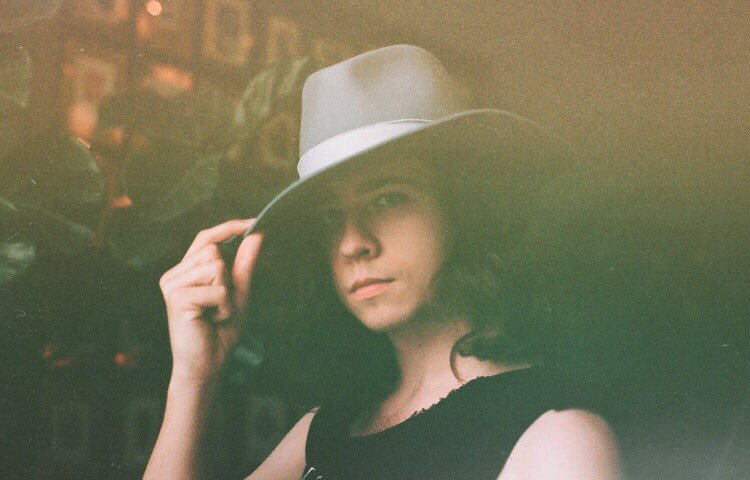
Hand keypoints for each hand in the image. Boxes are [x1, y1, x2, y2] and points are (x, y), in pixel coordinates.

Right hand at [159, 219, 262, 384]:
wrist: (207, 366)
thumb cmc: (220, 332)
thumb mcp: (238, 292)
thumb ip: (244, 263)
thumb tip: (257, 234)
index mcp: (186, 271)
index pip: (205, 238)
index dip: (228, 227)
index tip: (254, 222)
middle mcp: (174, 275)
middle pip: (215, 251)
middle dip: (228, 279)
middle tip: (220, 306)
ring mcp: (172, 285)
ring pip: (217, 267)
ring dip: (227, 295)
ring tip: (215, 314)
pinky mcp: (178, 298)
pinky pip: (218, 289)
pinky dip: (224, 306)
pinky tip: (212, 320)